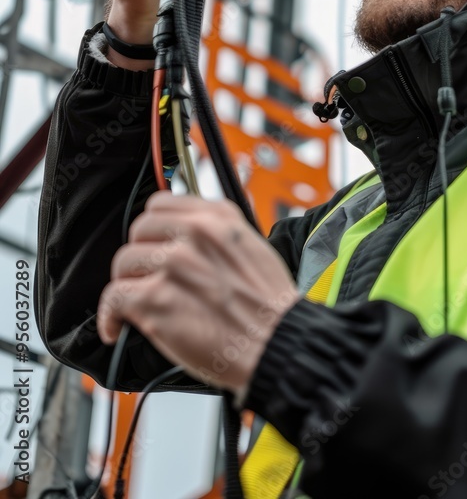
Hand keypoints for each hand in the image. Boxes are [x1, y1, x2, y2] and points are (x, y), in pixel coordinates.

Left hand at [97, 193, 300, 392]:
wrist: (277, 343)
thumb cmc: (269, 305)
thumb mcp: (252, 245)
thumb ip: (217, 232)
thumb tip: (186, 232)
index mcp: (218, 217)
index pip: (161, 203)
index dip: (154, 227)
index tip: (153, 242)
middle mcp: (194, 234)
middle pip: (139, 230)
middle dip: (141, 255)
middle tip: (149, 277)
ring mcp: (173, 265)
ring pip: (124, 263)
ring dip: (128, 285)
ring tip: (138, 303)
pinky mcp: (156, 301)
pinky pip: (113, 298)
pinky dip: (110, 316)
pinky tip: (117, 325)